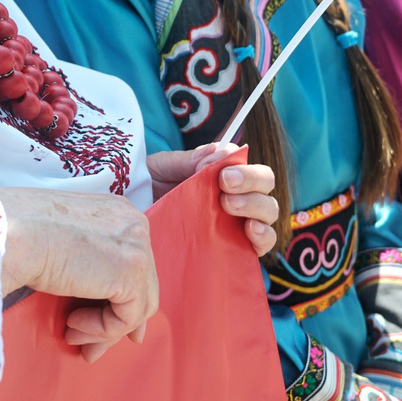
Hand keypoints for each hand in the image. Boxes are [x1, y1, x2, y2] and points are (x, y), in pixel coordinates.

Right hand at [0, 187, 159, 361]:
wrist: (9, 233)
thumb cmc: (20, 236)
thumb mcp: (66, 247)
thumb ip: (93, 267)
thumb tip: (111, 306)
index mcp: (118, 213)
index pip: (136, 265)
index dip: (123, 300)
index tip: (105, 328)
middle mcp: (135, 225)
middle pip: (141, 287)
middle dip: (116, 323)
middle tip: (89, 349)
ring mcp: (138, 247)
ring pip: (138, 306)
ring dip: (104, 330)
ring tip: (72, 335)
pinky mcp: (132, 272)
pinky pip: (127, 317)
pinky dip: (101, 330)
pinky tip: (72, 325)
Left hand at [144, 143, 278, 255]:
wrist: (132, 226)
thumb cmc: (147, 192)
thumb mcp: (160, 170)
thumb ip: (187, 161)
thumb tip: (217, 153)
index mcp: (218, 172)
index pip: (243, 161)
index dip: (239, 165)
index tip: (222, 174)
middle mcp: (235, 194)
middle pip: (264, 181)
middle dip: (251, 181)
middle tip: (225, 186)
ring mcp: (238, 221)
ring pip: (269, 209)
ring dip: (256, 205)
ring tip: (230, 207)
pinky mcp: (239, 247)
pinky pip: (264, 242)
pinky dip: (264, 235)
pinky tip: (250, 230)